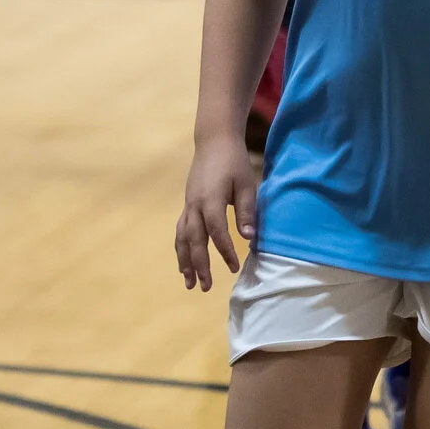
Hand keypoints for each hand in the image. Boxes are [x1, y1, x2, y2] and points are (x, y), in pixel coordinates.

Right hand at [175, 138, 261, 290]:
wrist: (213, 140)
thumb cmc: (234, 161)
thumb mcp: (246, 184)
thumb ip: (247, 211)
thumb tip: (249, 238)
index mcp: (211, 199)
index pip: (217, 231)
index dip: (225, 251)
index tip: (235, 268)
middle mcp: (195, 204)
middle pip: (194, 240)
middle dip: (199, 265)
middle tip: (206, 288)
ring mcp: (188, 205)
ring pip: (182, 238)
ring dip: (184, 261)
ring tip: (189, 283)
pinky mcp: (187, 205)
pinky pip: (180, 231)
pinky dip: (181, 249)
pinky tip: (185, 263)